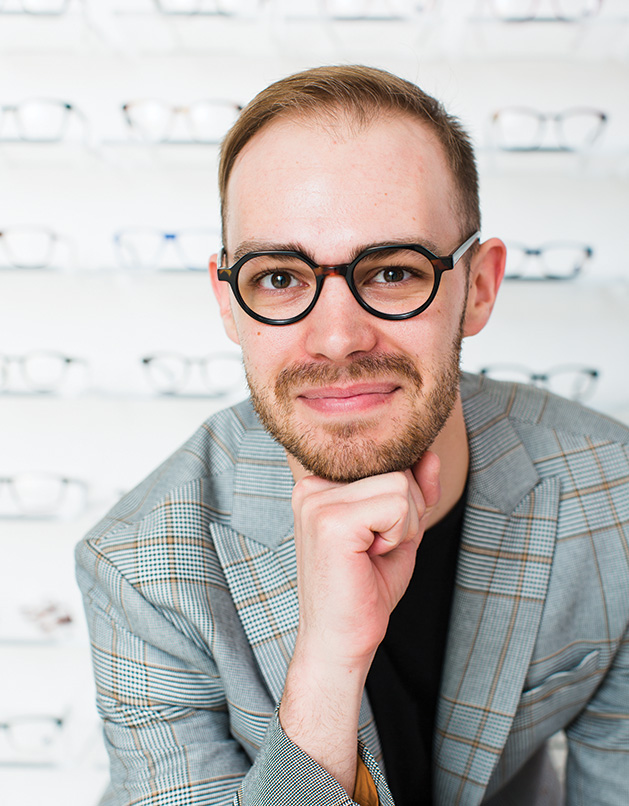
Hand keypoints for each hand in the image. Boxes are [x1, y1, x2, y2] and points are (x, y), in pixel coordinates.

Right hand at [291, 450, 440, 666]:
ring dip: (404, 528)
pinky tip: (369, 558)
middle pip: (397, 470)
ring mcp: (317, 500)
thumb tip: (429, 453)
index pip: (388, 463)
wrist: (340, 642)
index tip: (379, 538)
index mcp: (320, 484)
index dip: (406, 502)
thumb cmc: (365, 591)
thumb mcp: (400, 530)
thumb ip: (414, 490)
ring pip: (401, 485)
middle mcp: (311, 484)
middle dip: (408, 515)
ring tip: (370, 555)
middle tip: (374, 551)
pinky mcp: (331, 520)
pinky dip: (399, 537)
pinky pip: (398, 505)